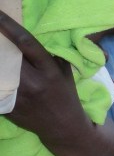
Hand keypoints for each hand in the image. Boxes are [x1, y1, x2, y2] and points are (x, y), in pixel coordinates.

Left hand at [0, 10, 113, 155]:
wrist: (65, 129)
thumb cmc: (65, 96)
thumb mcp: (65, 73)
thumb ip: (51, 54)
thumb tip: (34, 32)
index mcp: (49, 71)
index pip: (27, 43)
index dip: (8, 26)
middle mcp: (33, 83)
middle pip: (4, 56)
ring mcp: (19, 96)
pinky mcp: (9, 108)